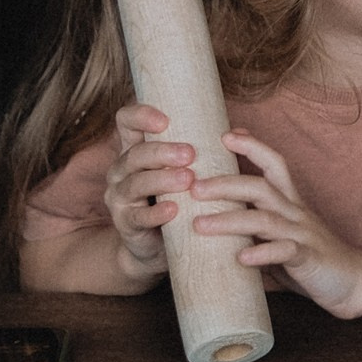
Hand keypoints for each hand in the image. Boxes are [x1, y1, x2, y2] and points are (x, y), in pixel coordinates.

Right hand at [101, 101, 193, 283]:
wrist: (161, 246)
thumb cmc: (180, 197)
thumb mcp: (190, 170)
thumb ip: (210, 150)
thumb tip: (242, 133)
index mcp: (136, 148)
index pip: (126, 121)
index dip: (141, 115)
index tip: (165, 120)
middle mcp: (121, 169)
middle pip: (134, 154)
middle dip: (162, 152)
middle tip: (190, 154)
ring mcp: (120, 197)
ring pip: (135, 184)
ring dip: (162, 180)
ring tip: (188, 179)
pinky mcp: (126, 224)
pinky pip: (138, 217)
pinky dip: (156, 213)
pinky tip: (173, 210)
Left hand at [191, 129, 361, 317]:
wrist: (356, 283)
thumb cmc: (315, 262)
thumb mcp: (281, 243)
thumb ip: (254, 239)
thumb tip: (215, 248)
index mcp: (290, 204)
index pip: (273, 165)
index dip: (252, 146)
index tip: (225, 135)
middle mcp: (296, 213)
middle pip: (261, 186)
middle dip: (225, 183)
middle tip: (193, 186)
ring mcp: (303, 234)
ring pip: (265, 219)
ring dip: (230, 219)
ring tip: (200, 225)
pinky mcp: (309, 258)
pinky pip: (285, 252)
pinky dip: (262, 254)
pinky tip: (242, 259)